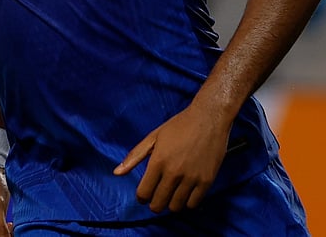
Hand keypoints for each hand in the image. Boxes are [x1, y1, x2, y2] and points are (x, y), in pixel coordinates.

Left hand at [113, 103, 230, 212]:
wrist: (209, 118)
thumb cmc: (179, 126)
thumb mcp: (153, 137)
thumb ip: (134, 156)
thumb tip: (117, 172)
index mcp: (158, 161)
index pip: (144, 193)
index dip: (141, 197)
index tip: (144, 195)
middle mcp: (174, 172)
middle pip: (158, 204)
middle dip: (154, 204)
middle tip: (156, 197)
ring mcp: (191, 178)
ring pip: (176, 207)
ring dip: (171, 204)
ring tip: (171, 195)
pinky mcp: (207, 181)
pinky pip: (194, 204)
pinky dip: (187, 202)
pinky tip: (185, 193)